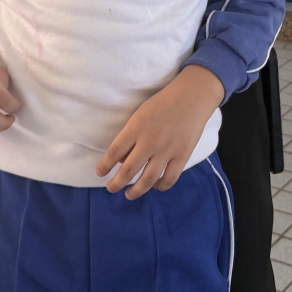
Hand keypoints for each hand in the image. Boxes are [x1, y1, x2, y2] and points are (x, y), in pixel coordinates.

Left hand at [96, 65, 223, 198]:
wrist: (192, 97)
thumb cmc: (163, 103)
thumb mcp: (140, 114)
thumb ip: (131, 136)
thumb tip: (122, 160)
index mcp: (136, 128)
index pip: (115, 151)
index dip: (105, 165)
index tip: (99, 173)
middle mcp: (149, 142)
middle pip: (128, 170)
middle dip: (116, 183)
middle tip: (111, 188)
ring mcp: (167, 151)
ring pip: (147, 179)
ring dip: (135, 191)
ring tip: (128, 195)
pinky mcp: (182, 156)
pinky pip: (169, 179)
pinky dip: (160, 186)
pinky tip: (154, 186)